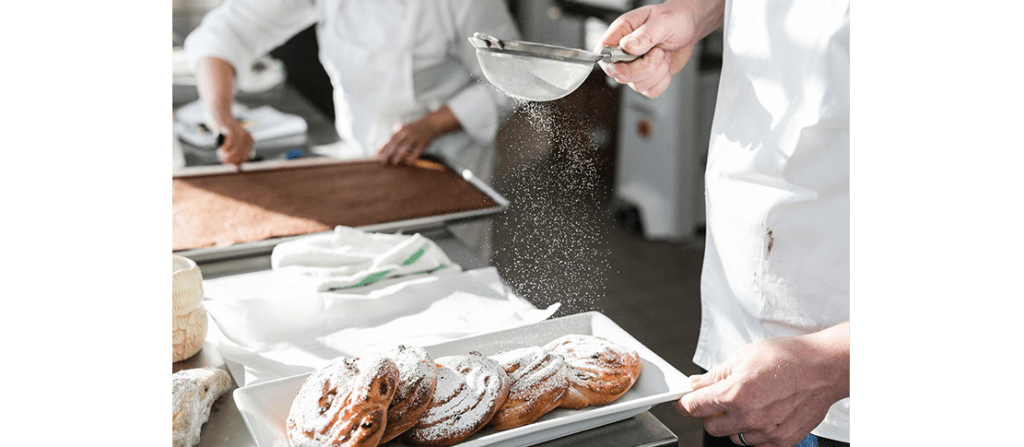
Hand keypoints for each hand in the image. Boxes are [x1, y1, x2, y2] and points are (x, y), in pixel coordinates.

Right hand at [214, 119, 253, 166]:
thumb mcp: (230, 144)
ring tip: (219, 153)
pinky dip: (225, 147)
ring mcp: (239, 132)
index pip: (243, 159)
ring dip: (225, 155)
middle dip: (228, 160)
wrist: (218, 113)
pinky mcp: (230, 128)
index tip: (225, 161)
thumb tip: (236, 170)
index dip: (233, 163)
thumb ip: (234, 156)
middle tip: (221, 157)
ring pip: (234, 151)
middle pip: (239, 157)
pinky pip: (230, 143)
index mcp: (249, 141)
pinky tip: (221, 147)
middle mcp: (246, 137)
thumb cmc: (224, 131)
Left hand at [377, 106, 459, 165]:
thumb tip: (380, 150)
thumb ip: (392, 139)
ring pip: (404, 149)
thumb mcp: (402, 131)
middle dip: (388, 154)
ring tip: (394, 162)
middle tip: (383, 162)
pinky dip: (411, 159)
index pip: (390, 141)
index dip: (384, 149)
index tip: (379, 156)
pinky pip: (415, 154)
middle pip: (395, 145)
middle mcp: (407, 133)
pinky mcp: (422, 144)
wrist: (429, 125)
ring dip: (398, 157)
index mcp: (401, 130)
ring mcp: (415, 139)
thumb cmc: (412, 130)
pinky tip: (407, 162)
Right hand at [597, 0, 723, 97]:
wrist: (689, 28)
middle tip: (657, 51)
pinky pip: (650, 91)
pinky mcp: (646, 79)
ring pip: (636, 86)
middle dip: (644, 68)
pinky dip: (662, 81)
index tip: (631, 60)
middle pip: (620, 75)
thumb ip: (644, 36)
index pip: (603, 53)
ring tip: (662, 54)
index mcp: (621, 33)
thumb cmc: (674, 18)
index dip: (613, 63)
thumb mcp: (662, 21)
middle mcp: (624, 53)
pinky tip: (665, 66)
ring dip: (657, 72)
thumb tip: (627, 46)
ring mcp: (634, 68)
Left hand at [674, 322, 849, 446]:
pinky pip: (756, 445)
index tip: (683, 402)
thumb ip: (716, 375)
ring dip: (733, 424)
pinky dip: (753, 433)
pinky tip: (762, 415)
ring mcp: (766, 432)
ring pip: (733, 438)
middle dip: (709, 414)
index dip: (684, 403)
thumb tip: (696, 384)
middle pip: (711, 427)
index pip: (694, 407)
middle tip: (719, 399)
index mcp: (735, 394)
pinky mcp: (782, 440)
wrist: (825, 368)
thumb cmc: (790, 358)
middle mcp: (749, 417)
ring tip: (748, 403)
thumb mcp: (744, 356)